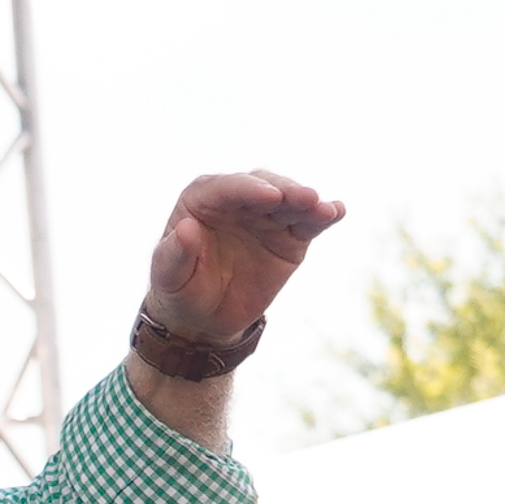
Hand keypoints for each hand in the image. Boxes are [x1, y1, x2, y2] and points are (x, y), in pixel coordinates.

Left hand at [142, 170, 345, 343]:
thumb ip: (173, 255)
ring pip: (291, 200)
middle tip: (304, 198)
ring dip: (308, 202)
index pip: (227, 188)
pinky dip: (324, 215)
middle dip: (285, 190)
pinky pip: (309, 222)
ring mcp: (267, 214)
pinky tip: (337, 212)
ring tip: (323, 210)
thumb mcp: (168, 278)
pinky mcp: (290, 234)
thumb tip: (186, 229)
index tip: (270, 197)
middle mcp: (238, 199)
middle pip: (264, 186)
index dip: (249, 191)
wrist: (203, 317)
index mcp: (202, 199)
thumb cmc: (180, 290)